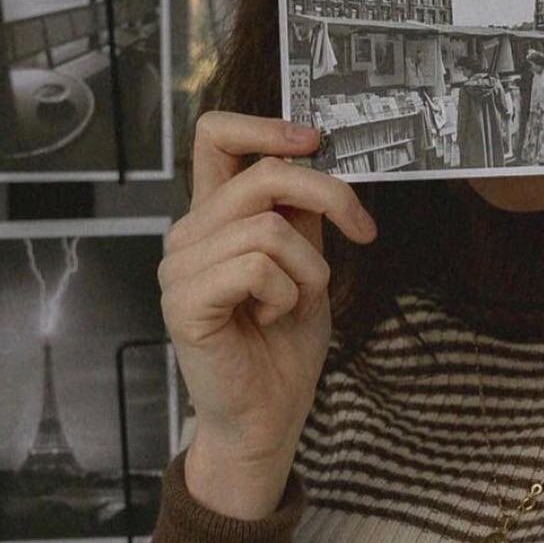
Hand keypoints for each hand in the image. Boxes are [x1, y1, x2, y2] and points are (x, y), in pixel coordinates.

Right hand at [161, 111, 376, 517]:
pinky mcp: (185, 302)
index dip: (266, 126)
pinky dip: (284, 294)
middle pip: (262, 175)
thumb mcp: (306, 263)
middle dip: (329, 196)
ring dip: (307, 267)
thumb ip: (301, 214)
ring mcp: (180, 268)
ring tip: (296, 301)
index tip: (315, 141)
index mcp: (215, 216)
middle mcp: (189, 234)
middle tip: (363, 231)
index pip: (216, 136)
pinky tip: (268, 318)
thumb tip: (318, 158)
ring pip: (268, 228)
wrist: (268, 417)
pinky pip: (255, 267)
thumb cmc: (283, 346)